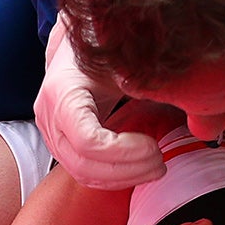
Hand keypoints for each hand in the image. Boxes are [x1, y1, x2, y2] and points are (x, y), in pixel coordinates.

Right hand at [34, 13, 165, 190]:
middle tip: (160, 162)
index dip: (123, 152)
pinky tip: (137, 166)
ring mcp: (49, 132)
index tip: (153, 146)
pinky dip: (112, 176)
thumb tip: (176, 94)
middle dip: (127, 170)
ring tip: (154, 166)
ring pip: (82, 173)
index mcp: (62, 92)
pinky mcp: (58, 143)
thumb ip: (143, 77)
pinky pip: (82, 171)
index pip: (87, 141)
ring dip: (122, 177)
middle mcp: (48, 116)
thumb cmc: (102, 47)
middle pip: (82, 164)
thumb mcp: (123, 57)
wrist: (76, 46)